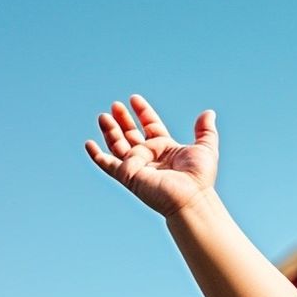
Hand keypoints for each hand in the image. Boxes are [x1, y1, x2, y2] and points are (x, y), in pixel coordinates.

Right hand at [85, 95, 217, 216]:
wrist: (190, 197)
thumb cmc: (199, 178)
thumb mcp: (206, 147)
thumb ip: (205, 130)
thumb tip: (208, 112)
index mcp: (165, 148)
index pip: (150, 125)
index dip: (142, 112)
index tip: (134, 99)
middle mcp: (149, 157)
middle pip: (131, 134)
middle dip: (123, 120)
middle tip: (116, 105)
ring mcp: (137, 166)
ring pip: (118, 145)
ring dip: (110, 131)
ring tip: (103, 116)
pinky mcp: (128, 176)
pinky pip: (107, 165)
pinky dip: (96, 156)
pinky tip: (88, 143)